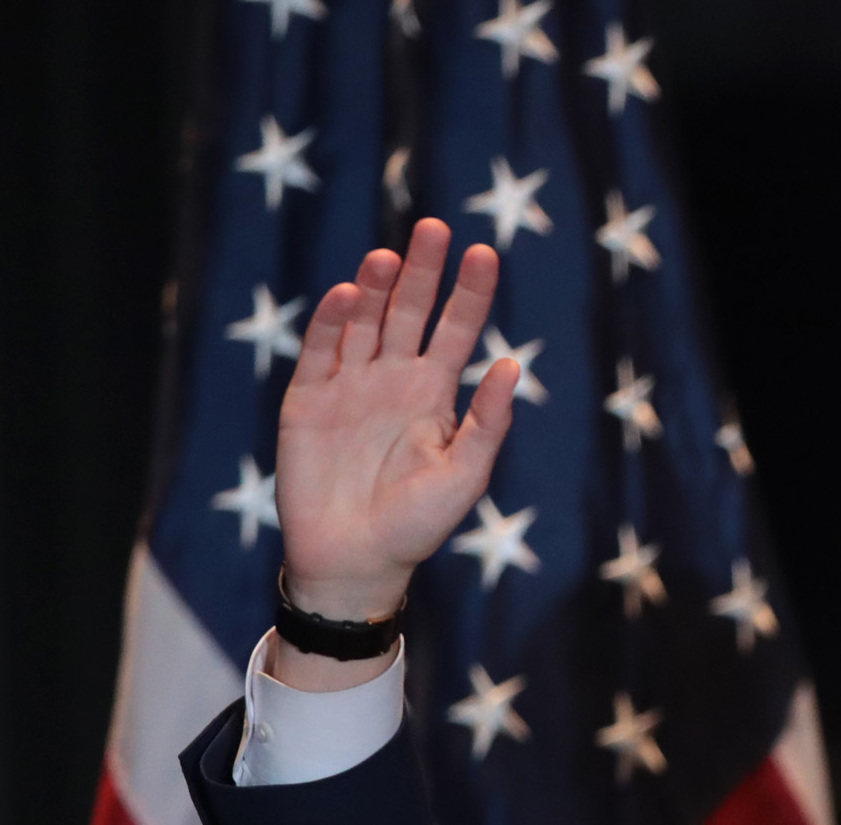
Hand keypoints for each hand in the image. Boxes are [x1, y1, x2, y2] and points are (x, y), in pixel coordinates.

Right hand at [276, 217, 518, 624]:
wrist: (355, 559)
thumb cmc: (417, 526)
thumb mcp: (464, 476)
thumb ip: (488, 423)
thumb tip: (510, 364)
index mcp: (435, 396)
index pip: (455, 331)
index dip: (469, 294)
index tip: (485, 253)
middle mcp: (392, 381)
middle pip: (408, 312)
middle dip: (422, 272)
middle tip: (435, 228)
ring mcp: (349, 386)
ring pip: (363, 323)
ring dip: (375, 289)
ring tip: (389, 257)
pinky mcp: (308, 400)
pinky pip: (320, 352)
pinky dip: (331, 323)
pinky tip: (346, 296)